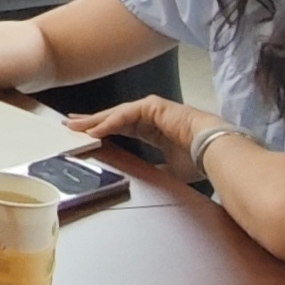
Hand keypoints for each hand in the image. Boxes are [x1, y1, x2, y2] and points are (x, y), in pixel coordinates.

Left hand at [64, 95, 204, 160]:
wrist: (214, 150)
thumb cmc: (199, 158)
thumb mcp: (170, 168)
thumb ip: (155, 169)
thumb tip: (146, 178)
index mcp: (153, 129)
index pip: (121, 127)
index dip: (103, 129)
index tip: (86, 134)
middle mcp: (150, 116)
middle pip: (113, 118)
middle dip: (92, 121)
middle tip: (71, 125)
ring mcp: (151, 109)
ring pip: (116, 114)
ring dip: (95, 120)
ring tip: (76, 126)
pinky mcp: (153, 107)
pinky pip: (125, 114)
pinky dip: (109, 122)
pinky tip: (95, 129)